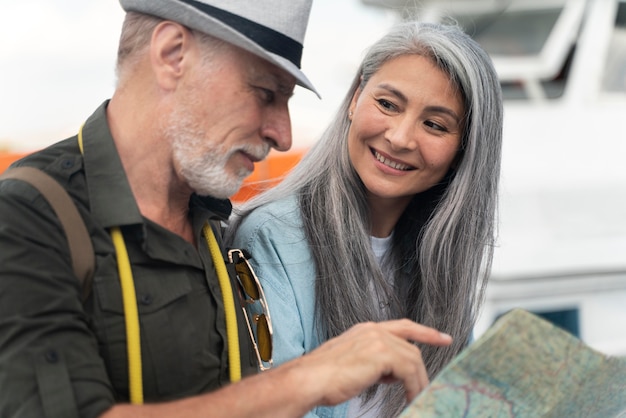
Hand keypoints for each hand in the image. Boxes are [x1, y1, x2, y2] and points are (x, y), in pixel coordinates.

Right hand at [293, 319, 452, 405]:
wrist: (310, 379)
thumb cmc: (323, 377)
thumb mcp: (352, 363)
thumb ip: (373, 362)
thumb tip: (389, 373)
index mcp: (365, 330)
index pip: (402, 326)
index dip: (424, 332)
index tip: (442, 338)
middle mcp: (373, 330)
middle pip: (410, 346)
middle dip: (424, 366)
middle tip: (429, 385)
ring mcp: (377, 339)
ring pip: (412, 359)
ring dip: (418, 381)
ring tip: (417, 398)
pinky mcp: (381, 353)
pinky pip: (409, 371)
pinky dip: (413, 386)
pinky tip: (410, 399)